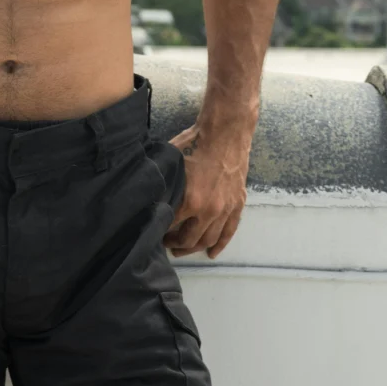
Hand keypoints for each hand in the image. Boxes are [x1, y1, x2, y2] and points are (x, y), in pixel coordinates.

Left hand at [162, 122, 249, 260]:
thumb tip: (149, 196)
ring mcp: (226, 210)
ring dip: (195, 248)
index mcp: (190, 201)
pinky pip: (229, 231)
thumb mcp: (171, 163)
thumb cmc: (194, 143)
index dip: (159, 231)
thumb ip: (164, 184)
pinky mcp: (237, 205)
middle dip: (175, 245)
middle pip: (190, 239)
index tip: (152, 232)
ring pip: (209, 239)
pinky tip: (212, 253)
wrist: (226, 132)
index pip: (170, 226)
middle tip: (166, 244)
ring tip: (183, 250)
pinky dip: (220, 245)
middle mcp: (209, 211)